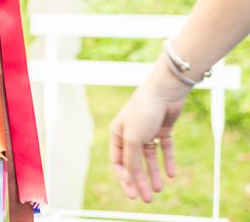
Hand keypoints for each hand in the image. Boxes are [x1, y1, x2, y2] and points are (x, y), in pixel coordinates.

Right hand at [110, 60, 189, 202]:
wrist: (164, 92)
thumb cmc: (142, 111)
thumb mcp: (133, 139)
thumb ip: (131, 160)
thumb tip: (131, 179)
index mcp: (117, 134)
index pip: (118, 162)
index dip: (125, 179)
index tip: (133, 192)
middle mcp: (131, 134)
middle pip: (133, 163)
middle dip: (139, 181)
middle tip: (146, 198)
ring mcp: (147, 132)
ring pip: (149, 158)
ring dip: (153, 174)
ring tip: (159, 189)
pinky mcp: (162, 130)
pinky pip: (164, 149)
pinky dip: (167, 161)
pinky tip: (171, 174)